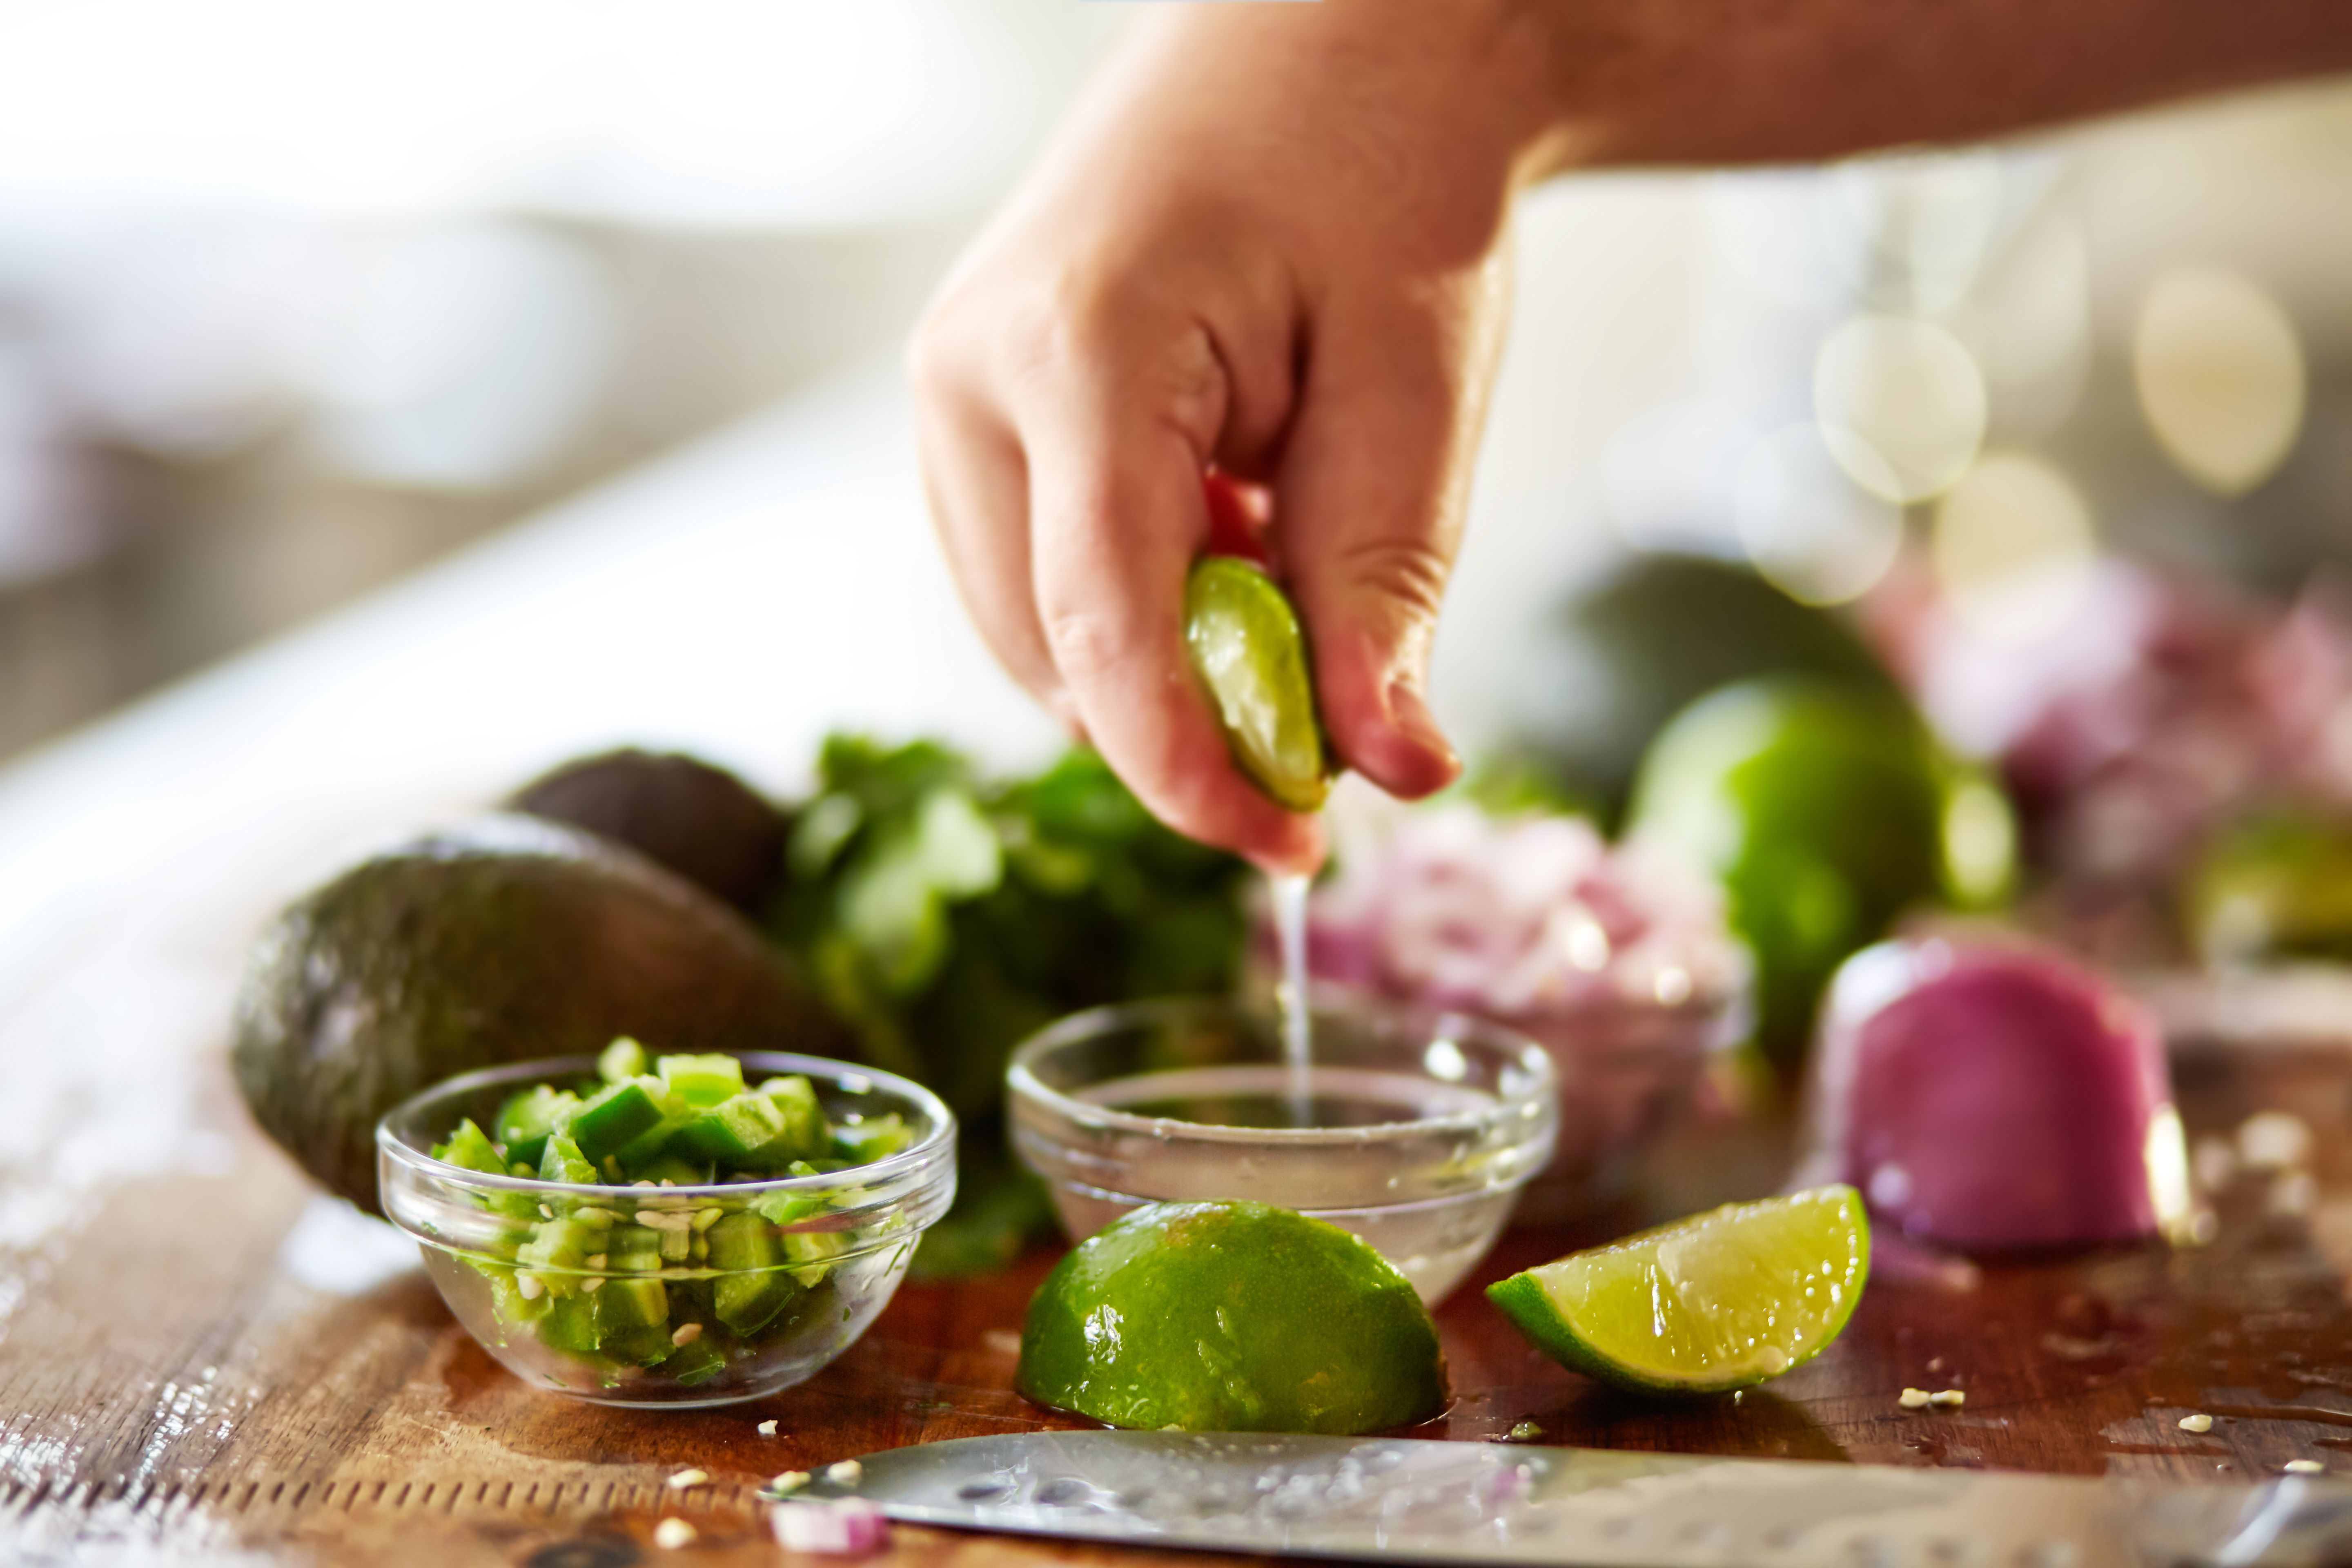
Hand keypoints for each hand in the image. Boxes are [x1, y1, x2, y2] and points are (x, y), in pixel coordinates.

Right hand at [910, 1, 1558, 872]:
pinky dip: (1141, 606)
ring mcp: (949, 396)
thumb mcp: (1416, 388)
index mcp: (1072, 348)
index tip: (1288, 851)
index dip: (1188, 768)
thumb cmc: (1377, 175)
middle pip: (1052, 648)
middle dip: (1187, 725)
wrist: (1324, 46)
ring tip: (1285, 562)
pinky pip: (1038, 578)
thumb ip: (1384, 586)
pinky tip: (1229, 528)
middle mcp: (967, 378)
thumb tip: (1388, 771)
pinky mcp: (973, 416)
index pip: (1102, 624)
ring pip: (1036, 630)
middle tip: (1334, 728)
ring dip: (1165, 661)